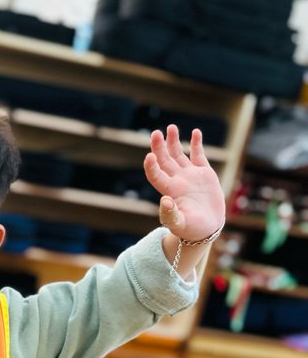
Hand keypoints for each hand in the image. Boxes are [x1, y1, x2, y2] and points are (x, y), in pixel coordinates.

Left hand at [144, 125, 225, 240]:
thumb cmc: (192, 229)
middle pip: (164, 160)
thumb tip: (164, 200)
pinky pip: (198, 155)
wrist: (208, 228)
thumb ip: (170, 214)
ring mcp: (189, 175)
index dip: (151, 166)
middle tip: (156, 133)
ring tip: (171, 127)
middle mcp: (177, 180)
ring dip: (174, 141)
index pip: (156, 175)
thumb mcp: (180, 224)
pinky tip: (195, 132)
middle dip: (159, 146)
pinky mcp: (203, 173)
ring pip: (178, 154)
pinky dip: (197, 143)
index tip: (149, 156)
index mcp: (169, 191)